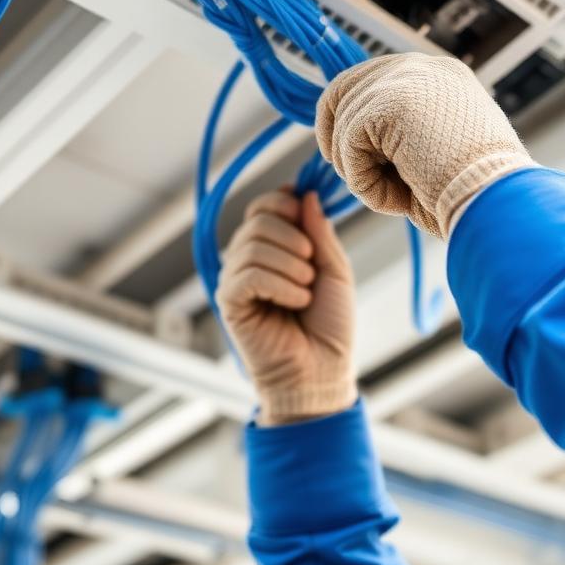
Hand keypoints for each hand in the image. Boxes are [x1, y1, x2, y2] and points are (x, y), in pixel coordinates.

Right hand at [217, 191, 356, 425]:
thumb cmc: (330, 327)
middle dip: (295, 238)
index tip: (308, 220)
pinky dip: (280, 284)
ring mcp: (236, 281)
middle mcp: (249, 260)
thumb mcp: (335, 271)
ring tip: (306, 291)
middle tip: (312, 269)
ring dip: (292, 265)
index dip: (287, 204)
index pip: (265, 205)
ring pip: (253, 244)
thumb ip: (319, 233)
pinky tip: (296, 301)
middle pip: (259, 218)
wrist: (322, 372)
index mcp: (273, 249)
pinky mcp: (229, 302)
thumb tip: (304, 193)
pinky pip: (248, 274)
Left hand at [315, 53, 533, 237]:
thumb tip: (357, 144)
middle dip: (339, 140)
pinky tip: (398, 199)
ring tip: (398, 197)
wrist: (497, 202)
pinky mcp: (390, 101)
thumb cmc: (475, 194)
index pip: (370, 80)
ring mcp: (406, 78)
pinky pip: (348, 145)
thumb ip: (402, 136)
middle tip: (356, 178)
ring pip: (345, 122)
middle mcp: (423, 67)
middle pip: (344, 89)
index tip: (346, 159)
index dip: (348, 121)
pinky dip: (364, 183)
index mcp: (440, 75)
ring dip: (360, 172)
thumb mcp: (437, 152)